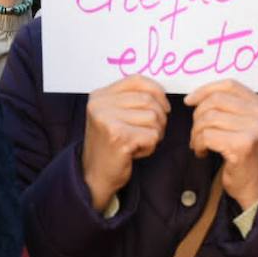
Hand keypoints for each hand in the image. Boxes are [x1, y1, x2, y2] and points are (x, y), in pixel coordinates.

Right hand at [82, 76, 169, 210]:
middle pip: (149, 100)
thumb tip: (161, 92)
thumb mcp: (112, 115)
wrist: (94, 176)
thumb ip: (130, 99)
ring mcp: (108, 121)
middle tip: (151, 132)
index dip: (157, 91)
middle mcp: (100, 105)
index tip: (163, 106)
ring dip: (154, 133)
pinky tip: (135, 152)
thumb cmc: (109, 144)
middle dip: (159, 117)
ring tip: (139, 142)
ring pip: (153, 117)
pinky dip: (150, 146)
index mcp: (99, 96)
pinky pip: (152, 136)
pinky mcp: (119, 138)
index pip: (137, 80)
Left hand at [184, 80, 257, 209]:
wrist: (257, 184)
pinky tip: (203, 152)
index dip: (205, 90)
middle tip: (197, 132)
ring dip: (196, 132)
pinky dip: (199, 144)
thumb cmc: (245, 153)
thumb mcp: (245, 124)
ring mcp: (253, 129)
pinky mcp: (242, 145)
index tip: (190, 100)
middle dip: (198, 116)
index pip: (229, 85)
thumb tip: (196, 95)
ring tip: (199, 144)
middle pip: (215, 101)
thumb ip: (230, 106)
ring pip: (208, 118)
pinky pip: (207, 135)